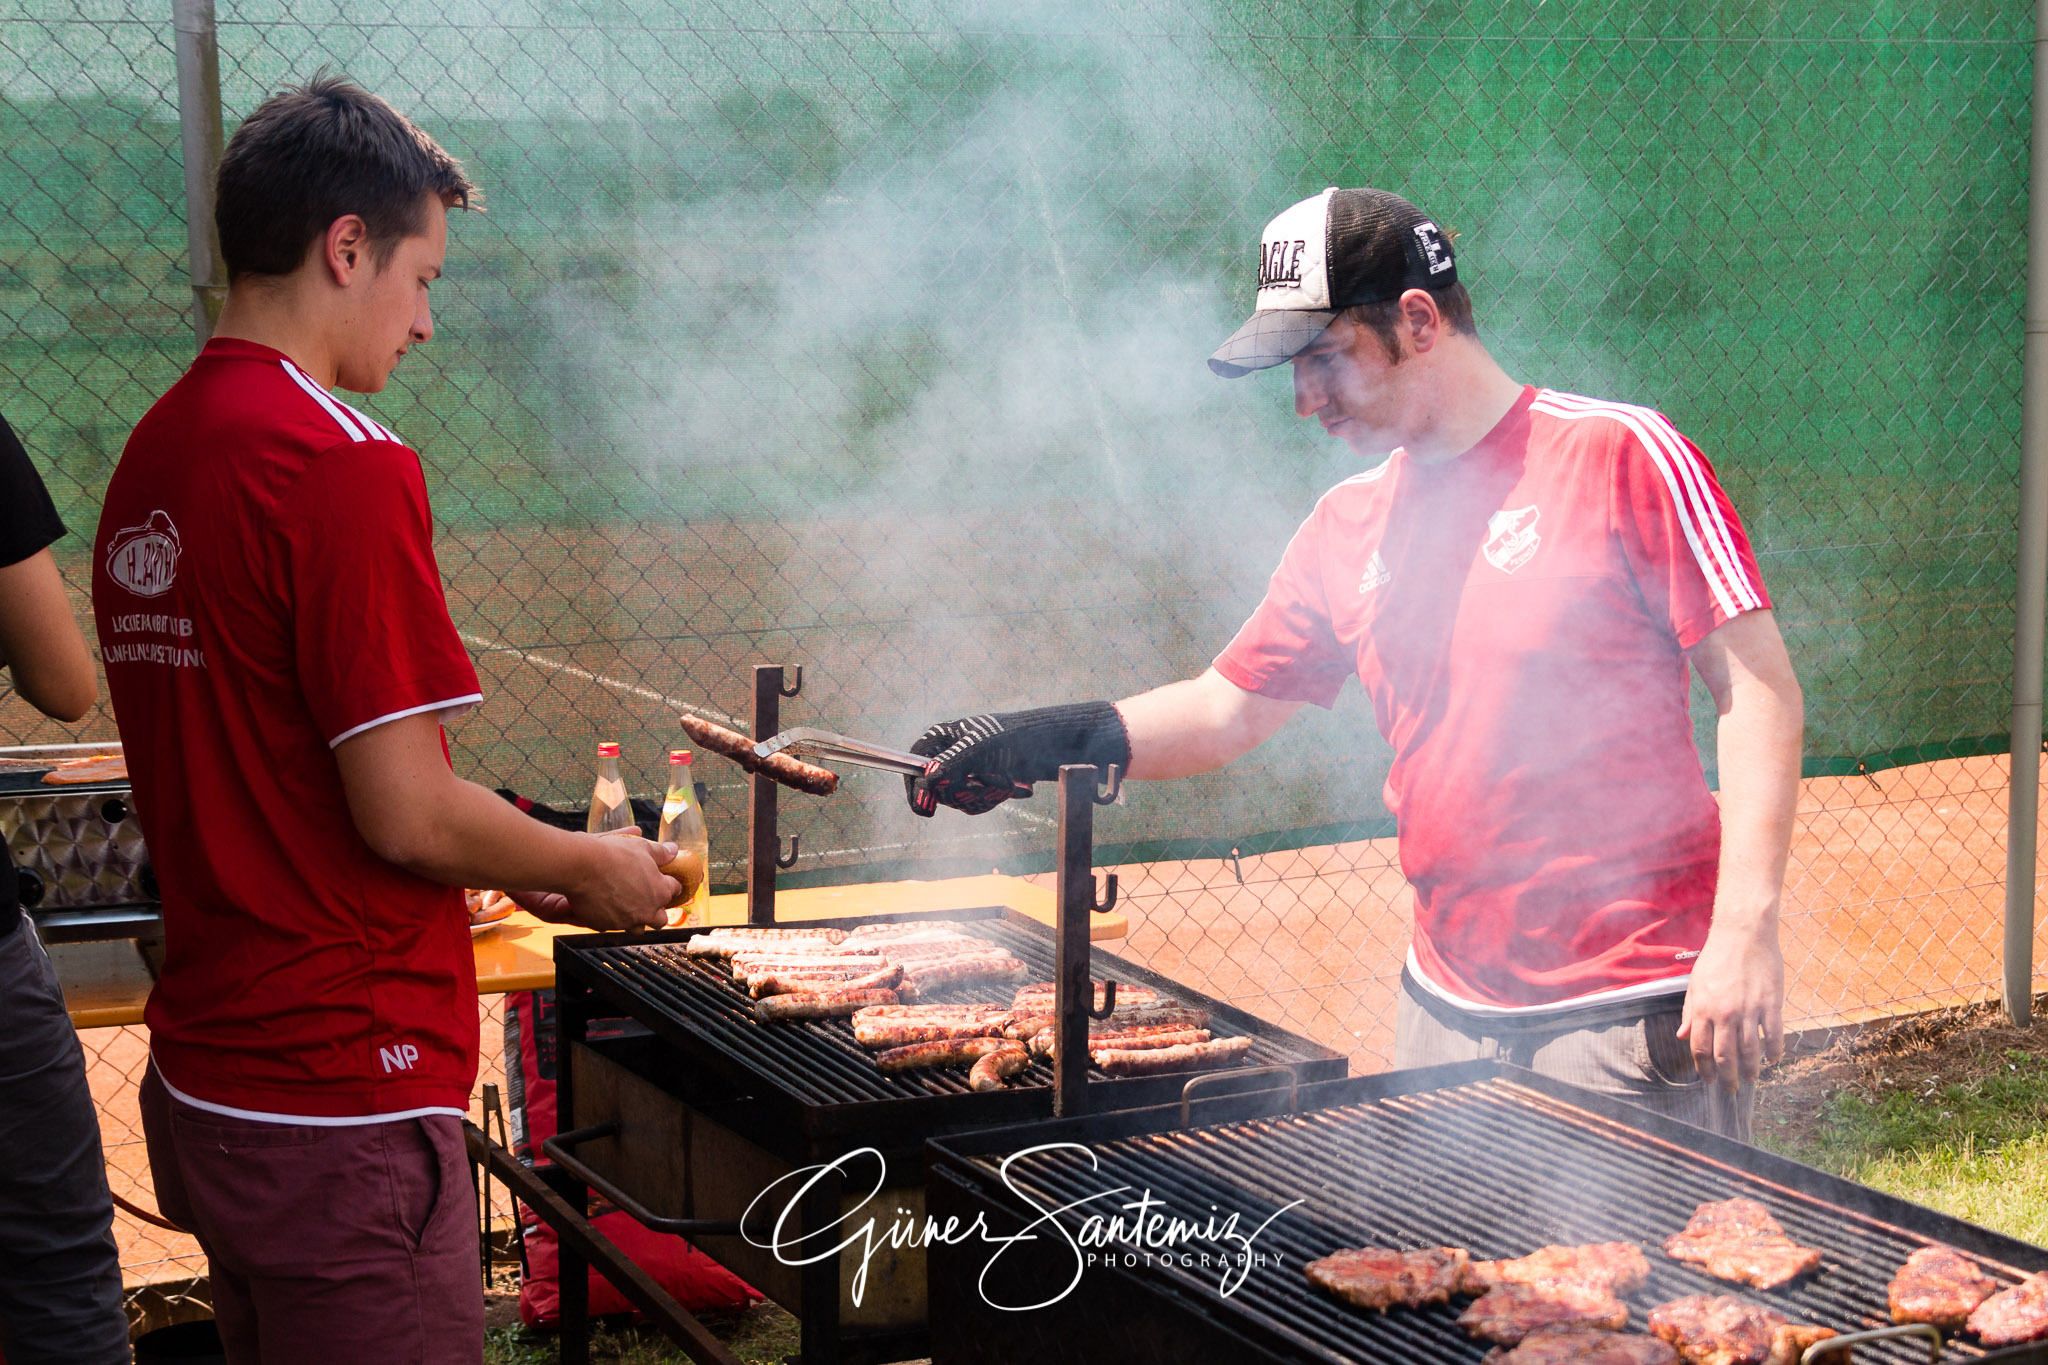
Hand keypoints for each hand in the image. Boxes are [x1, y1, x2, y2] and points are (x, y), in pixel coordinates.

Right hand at [546, 835, 680, 930]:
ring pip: (639, 928)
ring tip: (628, 908)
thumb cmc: (613, 855)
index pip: (674, 890)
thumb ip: (661, 852)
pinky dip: (613, 919)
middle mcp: (647, 910)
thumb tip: (673, 850)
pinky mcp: (607, 925)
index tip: (665, 881)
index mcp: (660, 891)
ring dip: (636, 920)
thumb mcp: (642, 847)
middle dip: (656, 910)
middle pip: (661, 919)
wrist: (583, 867)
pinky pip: (614, 926)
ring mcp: (627, 921)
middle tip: (648, 900)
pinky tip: (607, 908)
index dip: (670, 885)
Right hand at [903, 702, 1129, 816]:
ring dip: (984, 796)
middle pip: (936, 790)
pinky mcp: (977, 785)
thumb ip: (952, 765)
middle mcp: (947, 755)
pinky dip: (993, 799)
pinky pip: (974, 804)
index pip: (913, 766)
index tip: (926, 810)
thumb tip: (926, 782)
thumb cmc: (1010, 738)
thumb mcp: (980, 749)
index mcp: (940, 738)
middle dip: (965, 793)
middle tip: (986, 787)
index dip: (916, 789)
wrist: (1045, 746)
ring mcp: (962, 772)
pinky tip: (1013, 786)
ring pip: (957, 800)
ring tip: (1006, 781)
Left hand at [1676, 919, 1784, 1088]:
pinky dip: (1774, 1052)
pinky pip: (1774, 1036)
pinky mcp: (1772, 1005)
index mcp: (1703, 1009)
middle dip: (1727, 1077)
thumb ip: (1690, 1012)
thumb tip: (1682, 1036)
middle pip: (1726, 1056)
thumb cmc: (1716, 958)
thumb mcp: (1695, 984)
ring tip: (1751, 1078)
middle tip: (1731, 1089)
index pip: (1701, 1049)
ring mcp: (1750, 1010)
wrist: (1743, 935)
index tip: (1709, 1080)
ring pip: (1751, 1051)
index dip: (1704, 1069)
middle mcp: (1725, 1014)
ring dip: (1751, 1070)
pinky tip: (1773, 1060)